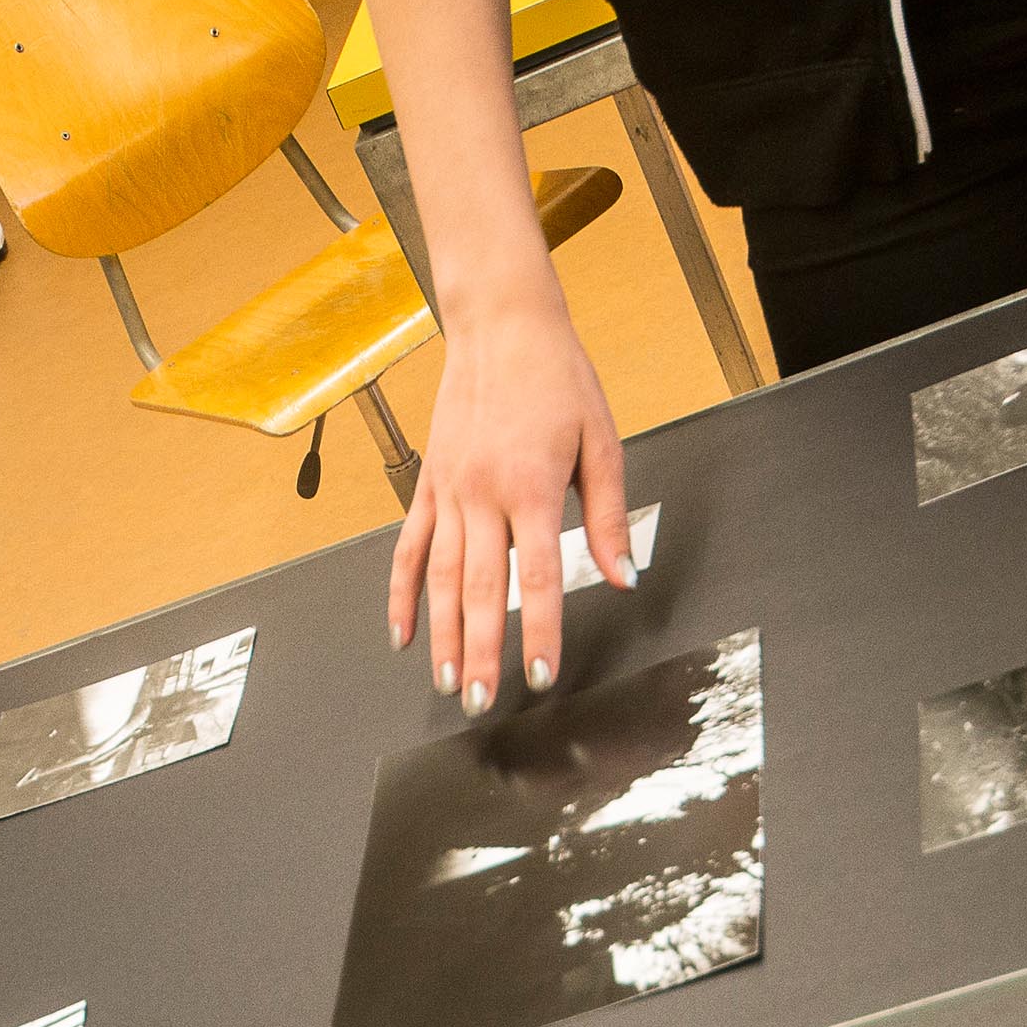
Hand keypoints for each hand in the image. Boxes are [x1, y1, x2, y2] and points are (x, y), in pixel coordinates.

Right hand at [388, 292, 632, 716]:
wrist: (501, 325)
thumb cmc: (558, 379)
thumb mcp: (601, 441)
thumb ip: (606, 515)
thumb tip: (624, 576)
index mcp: (530, 486)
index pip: (535, 576)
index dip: (537, 630)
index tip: (539, 675)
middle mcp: (482, 493)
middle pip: (479, 589)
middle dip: (482, 651)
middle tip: (483, 701)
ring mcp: (448, 491)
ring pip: (440, 577)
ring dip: (443, 635)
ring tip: (449, 681)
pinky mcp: (428, 483)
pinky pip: (409, 548)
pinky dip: (402, 594)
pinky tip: (404, 634)